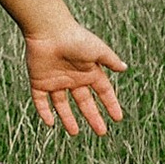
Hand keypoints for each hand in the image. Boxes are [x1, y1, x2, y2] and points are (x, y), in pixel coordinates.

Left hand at [21, 19, 125, 137]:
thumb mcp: (98, 50)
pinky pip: (41, 101)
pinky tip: (50, 123)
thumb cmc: (75, 38)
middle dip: (93, 117)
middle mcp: (73, 78)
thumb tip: (125, 68)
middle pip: (84, 102)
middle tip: (101, 132)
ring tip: (75, 133)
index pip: (103, 92)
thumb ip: (110, 60)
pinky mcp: (39, 81)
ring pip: (62, 105)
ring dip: (68, 119)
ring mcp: (56, 81)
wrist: (49, 31)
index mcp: (88, 71)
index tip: (117, 118)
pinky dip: (44, 112)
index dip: (110, 104)